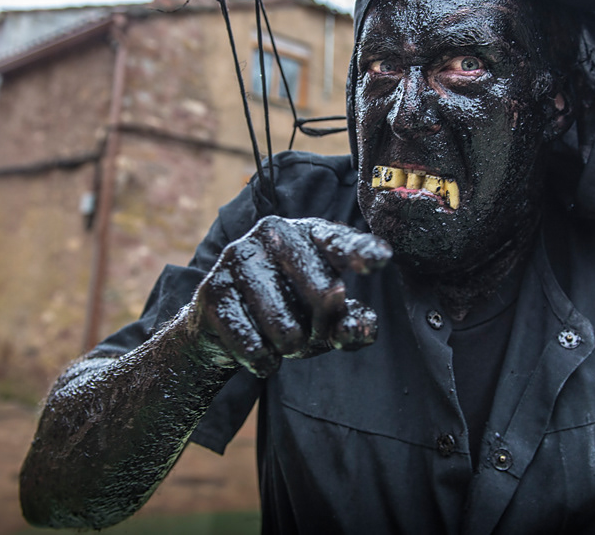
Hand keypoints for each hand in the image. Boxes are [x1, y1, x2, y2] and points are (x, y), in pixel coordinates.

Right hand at [188, 216, 390, 377]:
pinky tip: (256, 349)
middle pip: (324, 293)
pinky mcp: (212, 289)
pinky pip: (255, 347)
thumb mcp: (327, 319)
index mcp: (309, 232)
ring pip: (287, 330)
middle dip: (323, 329)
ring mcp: (239, 256)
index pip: (341, 242)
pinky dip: (264, 362)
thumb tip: (361, 329)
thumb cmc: (287, 311)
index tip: (382, 258)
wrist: (221, 326)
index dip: (362, 252)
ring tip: (279, 338)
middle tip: (309, 334)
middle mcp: (273, 234)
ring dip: (290, 349)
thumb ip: (353, 324)